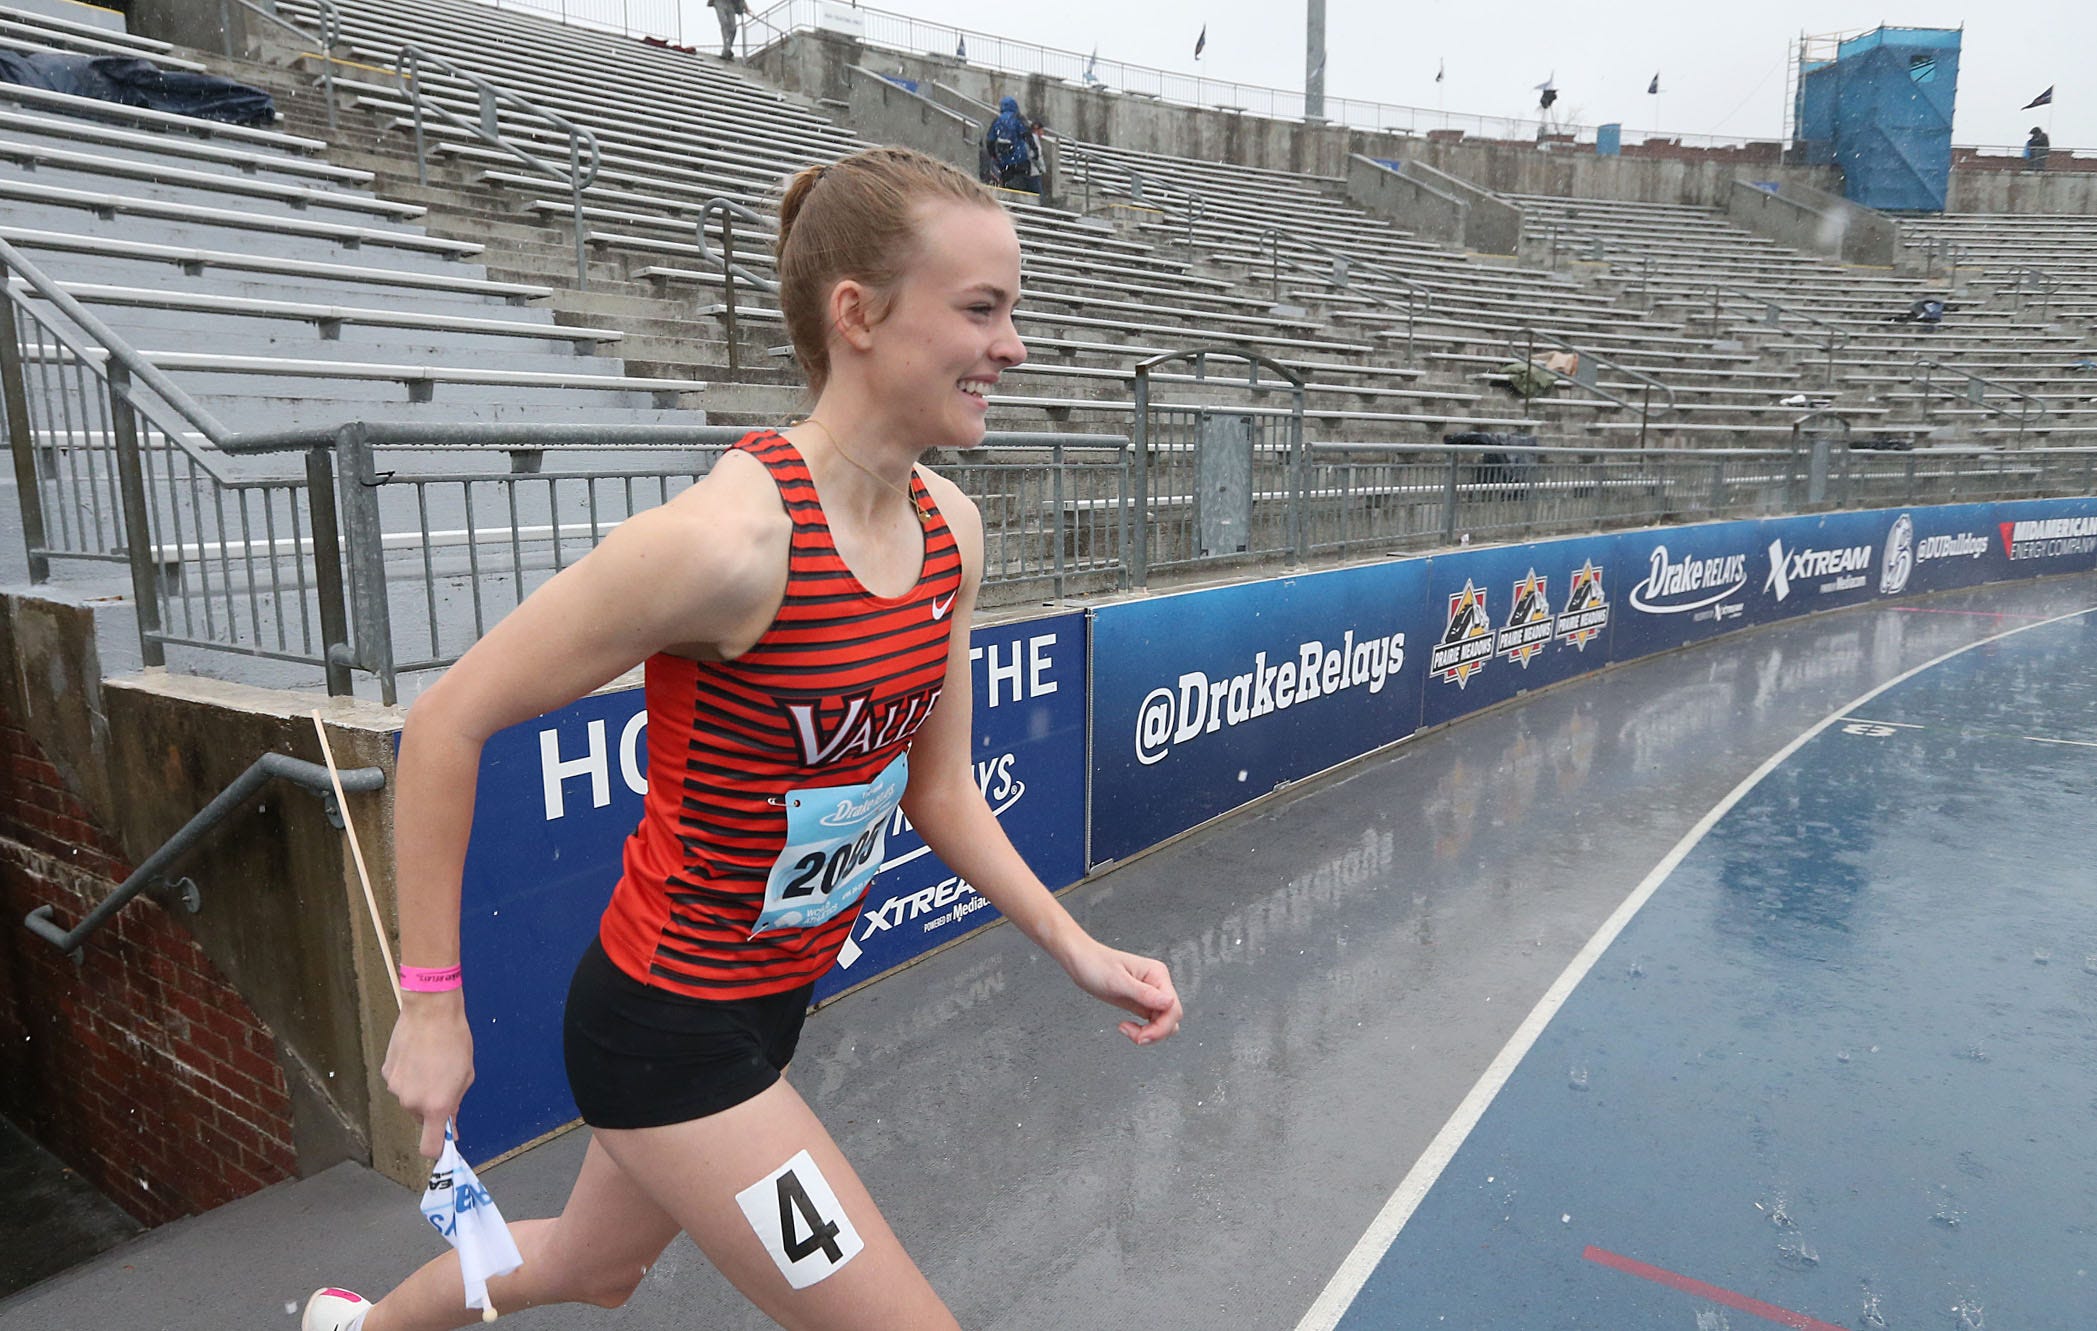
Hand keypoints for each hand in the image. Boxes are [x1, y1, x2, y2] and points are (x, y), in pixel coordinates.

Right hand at [380, 992, 474, 1156]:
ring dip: (420, 1089)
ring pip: (410, 1099)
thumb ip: (455, 1102)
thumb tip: (451, 1122)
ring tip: (432, 1063)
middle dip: (432, 1107)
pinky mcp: (387, 1072)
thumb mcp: (466, 1075)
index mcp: (436, 1105)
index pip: (429, 1146)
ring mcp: (396, 1088)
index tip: (443, 1146)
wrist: (431, 1011)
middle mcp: (412, 1102)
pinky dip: (409, 1075)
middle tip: (444, 1083)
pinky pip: (400, 1082)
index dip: (436, 1149)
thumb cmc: (454, 1040)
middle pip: (421, 1118)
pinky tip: (419, 1055)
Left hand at [1064, 940, 1181, 1044]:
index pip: (1173, 1008)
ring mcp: (1150, 994)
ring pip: (1164, 1023)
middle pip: (1172, 1018)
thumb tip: (1169, 1003)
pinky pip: (1152, 1022)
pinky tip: (1127, 1027)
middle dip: (1156, 1032)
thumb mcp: (1118, 981)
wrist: (1080, 961)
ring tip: (1128, 1030)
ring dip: (1150, 1033)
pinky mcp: (1141, 1003)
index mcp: (1157, 974)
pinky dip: (1143, 1030)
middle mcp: (1157, 984)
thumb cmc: (1095, 963)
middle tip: (1135, 1037)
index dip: (1161, 1027)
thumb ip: (1144, 993)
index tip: (1143, 1036)